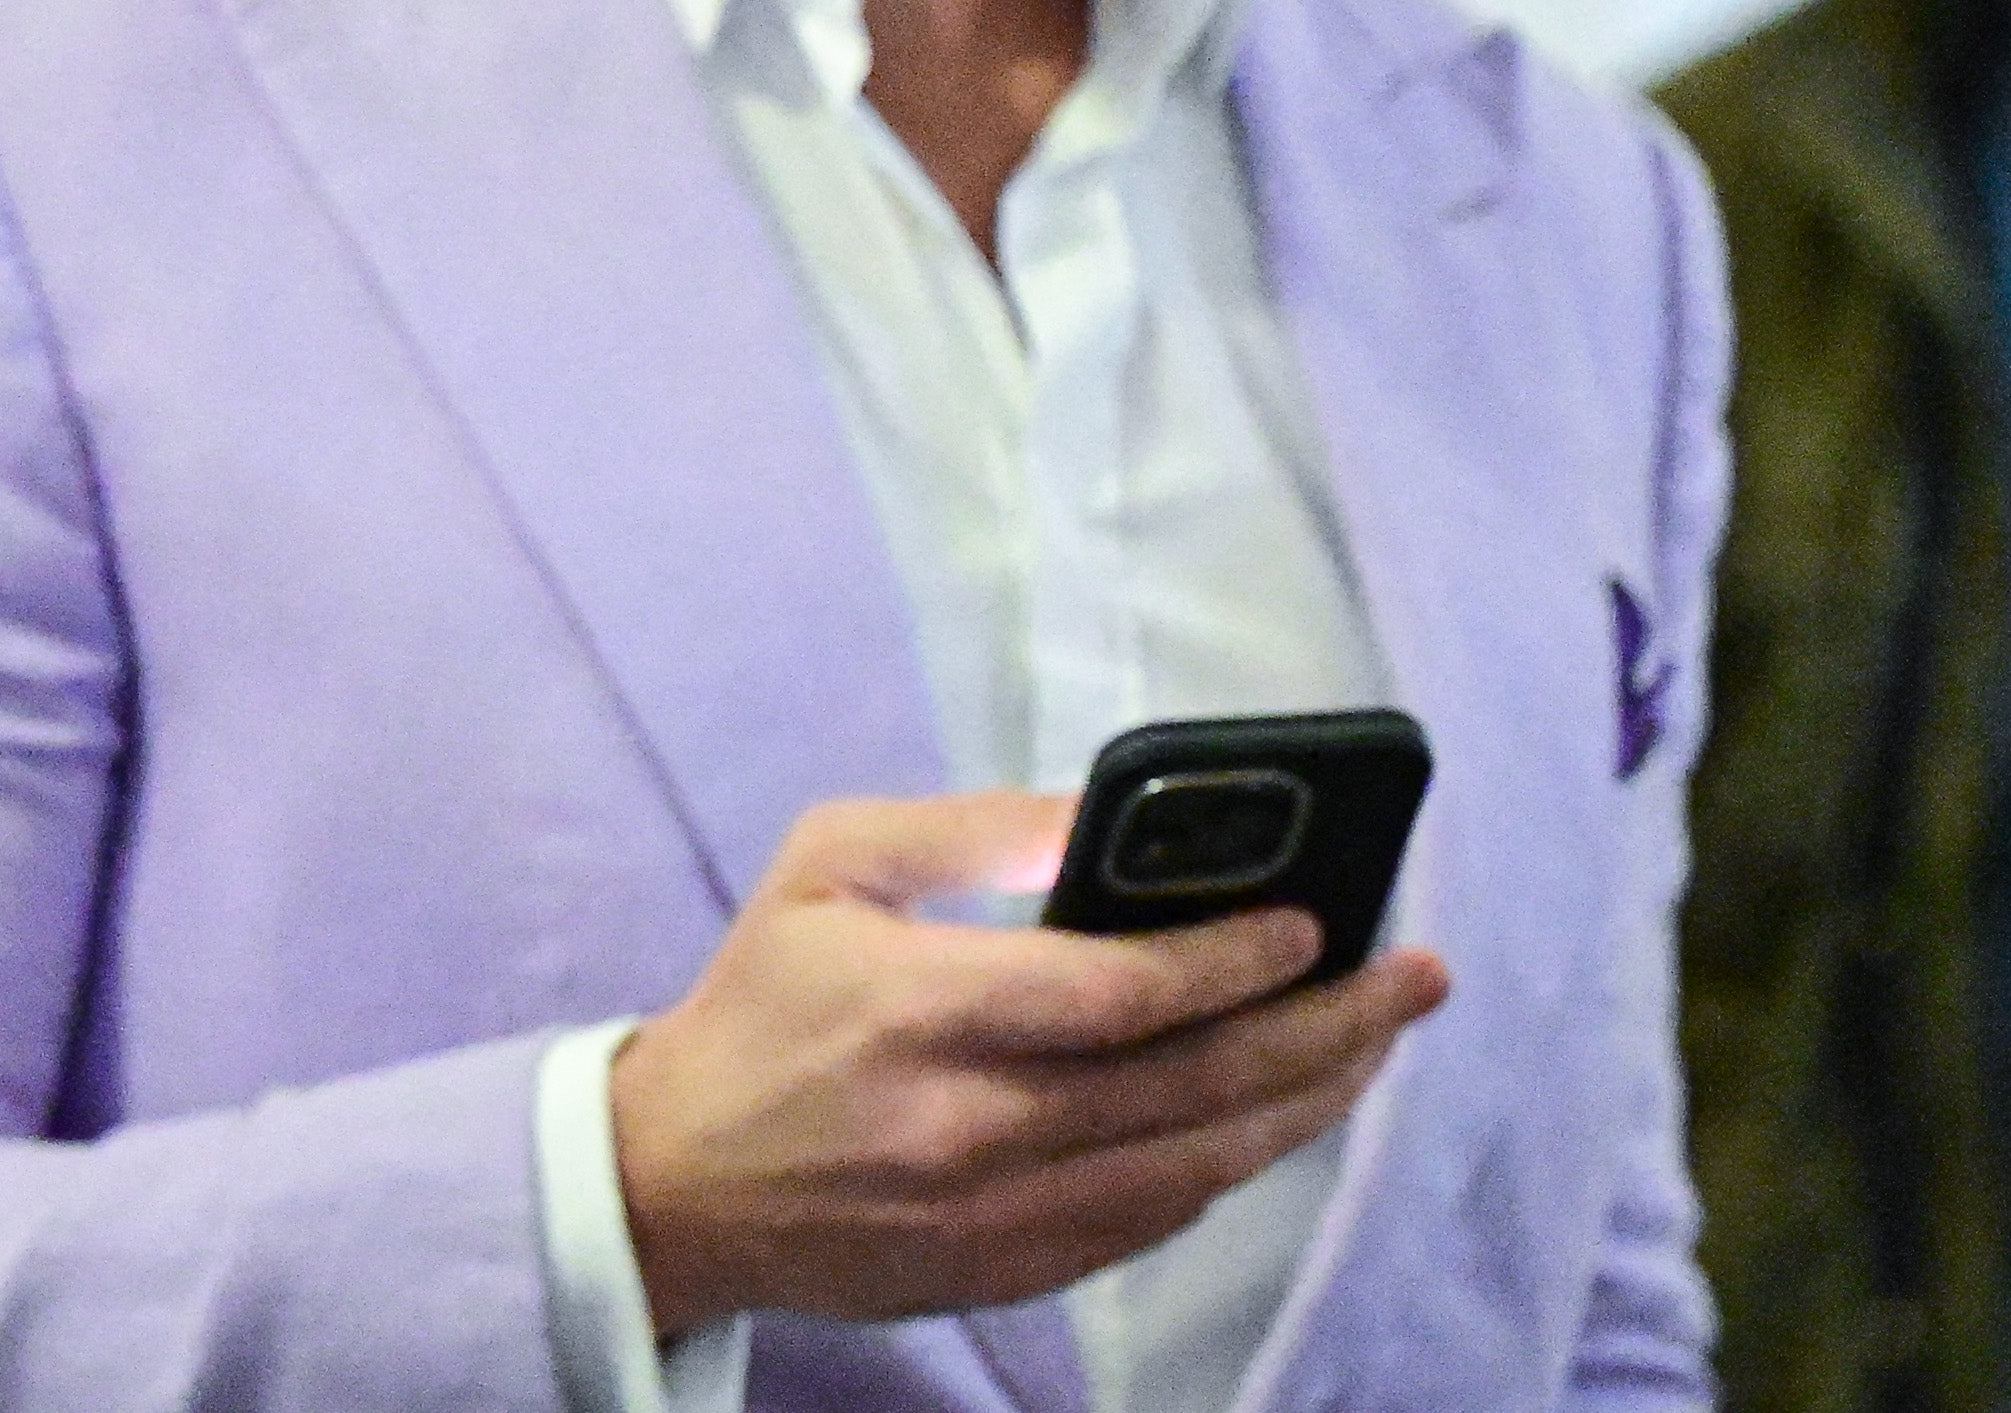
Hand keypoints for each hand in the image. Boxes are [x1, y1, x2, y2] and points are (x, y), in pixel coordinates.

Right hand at [610, 790, 1447, 1338]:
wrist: (675, 1182)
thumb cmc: (758, 1003)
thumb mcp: (826, 867)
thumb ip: (968, 832)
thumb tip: (1105, 816)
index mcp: (919, 1012)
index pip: (1121, 993)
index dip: (1235, 957)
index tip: (1314, 919)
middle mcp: (971, 1126)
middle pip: (1195, 1085)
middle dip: (1328, 1026)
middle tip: (1414, 976)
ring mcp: (998, 1215)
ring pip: (1201, 1164)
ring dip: (1307, 1102)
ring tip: (1375, 1042)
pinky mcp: (1010, 1272)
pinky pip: (1157, 1220)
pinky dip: (1230, 1161)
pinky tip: (1274, 1111)